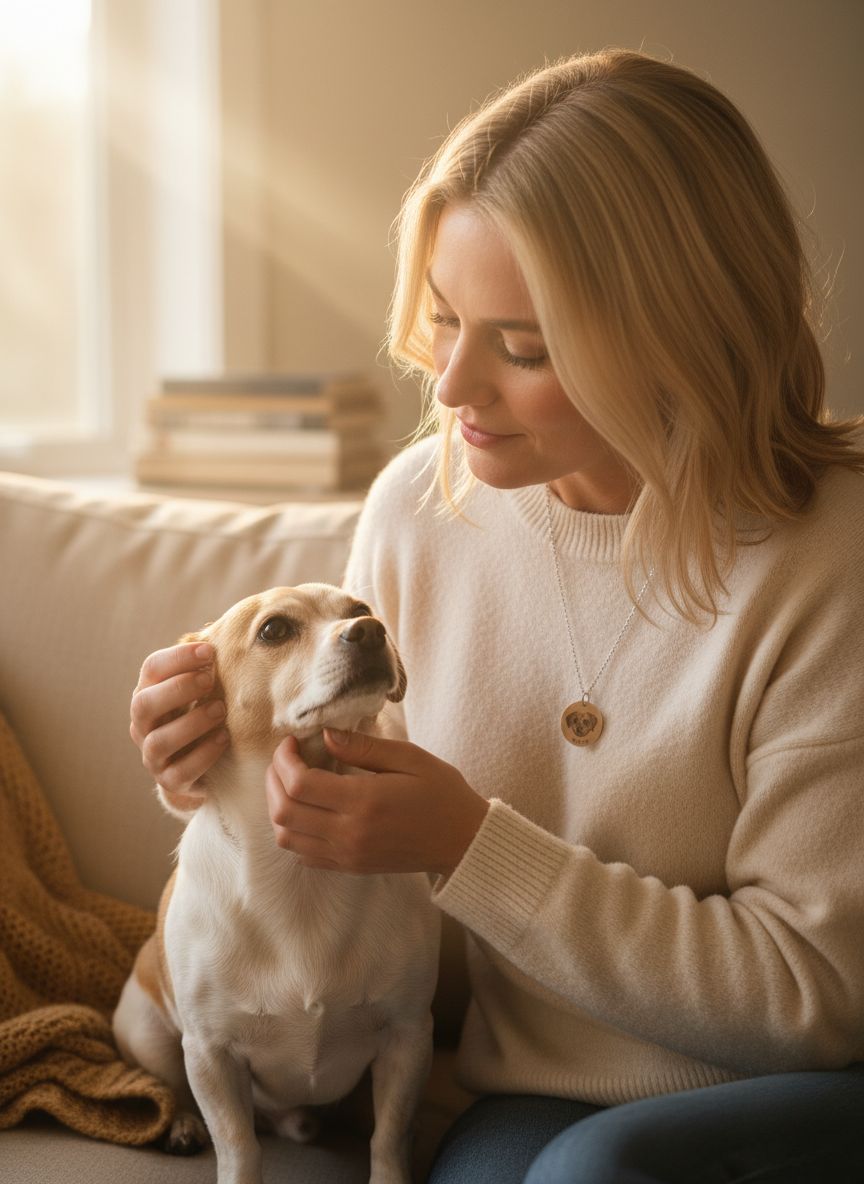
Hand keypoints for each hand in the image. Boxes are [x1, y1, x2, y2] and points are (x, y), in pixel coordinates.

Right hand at [130, 641, 227, 810]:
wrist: (200, 766)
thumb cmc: (202, 712)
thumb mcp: (202, 687)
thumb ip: (206, 664)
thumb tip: (221, 632)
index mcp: (149, 693)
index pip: (151, 669)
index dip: (178, 658)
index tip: (210, 651)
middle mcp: (143, 725)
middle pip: (143, 704)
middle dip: (177, 689)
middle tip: (209, 679)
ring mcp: (153, 756)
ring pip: (158, 742)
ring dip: (191, 723)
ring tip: (220, 710)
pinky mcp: (169, 782)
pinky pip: (179, 773)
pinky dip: (202, 755)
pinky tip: (224, 739)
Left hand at [266, 729, 489, 874]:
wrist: (463, 841)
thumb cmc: (442, 793)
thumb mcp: (410, 758)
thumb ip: (364, 747)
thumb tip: (325, 735)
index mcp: (364, 802)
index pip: (299, 784)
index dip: (284, 759)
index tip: (292, 742)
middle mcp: (349, 833)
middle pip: (284, 812)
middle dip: (273, 780)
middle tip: (285, 758)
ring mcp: (347, 855)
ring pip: (287, 837)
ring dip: (279, 807)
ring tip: (290, 782)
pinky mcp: (350, 866)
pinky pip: (304, 855)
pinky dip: (294, 832)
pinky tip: (308, 809)